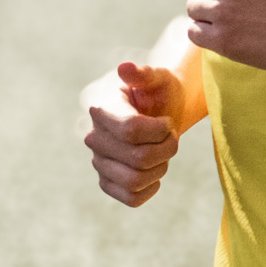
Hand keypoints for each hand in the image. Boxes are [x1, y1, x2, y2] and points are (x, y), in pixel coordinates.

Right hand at [83, 59, 186, 207]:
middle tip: (171, 136)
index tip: (167, 121)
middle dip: (167, 148)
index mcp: (101, 108)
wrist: (160, 112)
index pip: (131, 131)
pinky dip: (151, 188)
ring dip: (160, 168)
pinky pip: (131, 198)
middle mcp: (94, 137)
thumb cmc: (160, 92)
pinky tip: (155, 171)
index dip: (160, 130)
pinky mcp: (107, 182)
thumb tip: (124, 68)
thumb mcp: (159, 77)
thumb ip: (144, 73)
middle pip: (139, 158)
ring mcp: (99, 162)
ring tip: (163, 152)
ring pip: (135, 181)